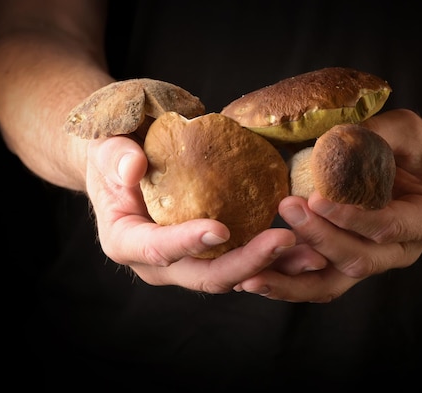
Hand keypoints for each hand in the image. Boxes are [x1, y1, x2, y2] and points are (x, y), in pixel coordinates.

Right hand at [85, 136, 296, 292]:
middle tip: (286, 240)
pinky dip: (276, 257)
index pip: (156, 249)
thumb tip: (134, 168)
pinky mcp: (213, 253)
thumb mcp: (107, 146)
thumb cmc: (114, 151)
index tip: (220, 228)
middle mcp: (159, 263)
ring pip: (233, 275)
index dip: (187, 242)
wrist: (127, 163)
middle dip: (247, 262)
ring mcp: (189, 261)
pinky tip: (309, 245)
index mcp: (126, 241)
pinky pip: (245, 260)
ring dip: (273, 267)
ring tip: (314, 252)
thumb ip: (116, 156)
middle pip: (205, 274)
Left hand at [235, 109, 421, 301]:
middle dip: (319, 238)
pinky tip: (255, 276)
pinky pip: (317, 280)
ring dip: (293, 279)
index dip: (352, 218)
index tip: (317, 198)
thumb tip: (333, 132)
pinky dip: (288, 281)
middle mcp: (400, 250)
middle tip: (287, 207)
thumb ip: (380, 132)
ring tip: (254, 273)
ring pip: (333, 283)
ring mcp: (373, 261)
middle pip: (358, 260)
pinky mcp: (347, 263)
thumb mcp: (410, 131)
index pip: (388, 227)